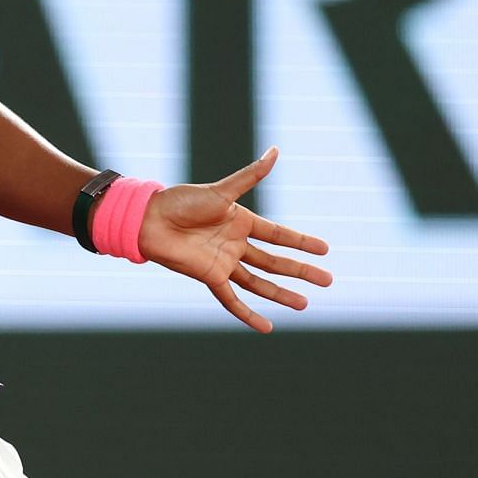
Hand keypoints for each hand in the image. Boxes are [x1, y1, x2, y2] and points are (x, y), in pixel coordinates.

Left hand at [137, 147, 332, 333]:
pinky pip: (231, 299)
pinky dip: (247, 314)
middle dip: (300, 270)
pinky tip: (266, 327)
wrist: (148, 219)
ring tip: (305, 304)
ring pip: (259, 282)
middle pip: (275, 261)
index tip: (325, 249)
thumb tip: (276, 150)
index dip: (301, 242)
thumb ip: (251, 175)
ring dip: (281, 293)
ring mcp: (223, 261)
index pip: (279, 234)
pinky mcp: (209, 276)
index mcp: (240, 221)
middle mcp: (235, 243)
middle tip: (328, 280)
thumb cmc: (181, 201)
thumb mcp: (221, 191)